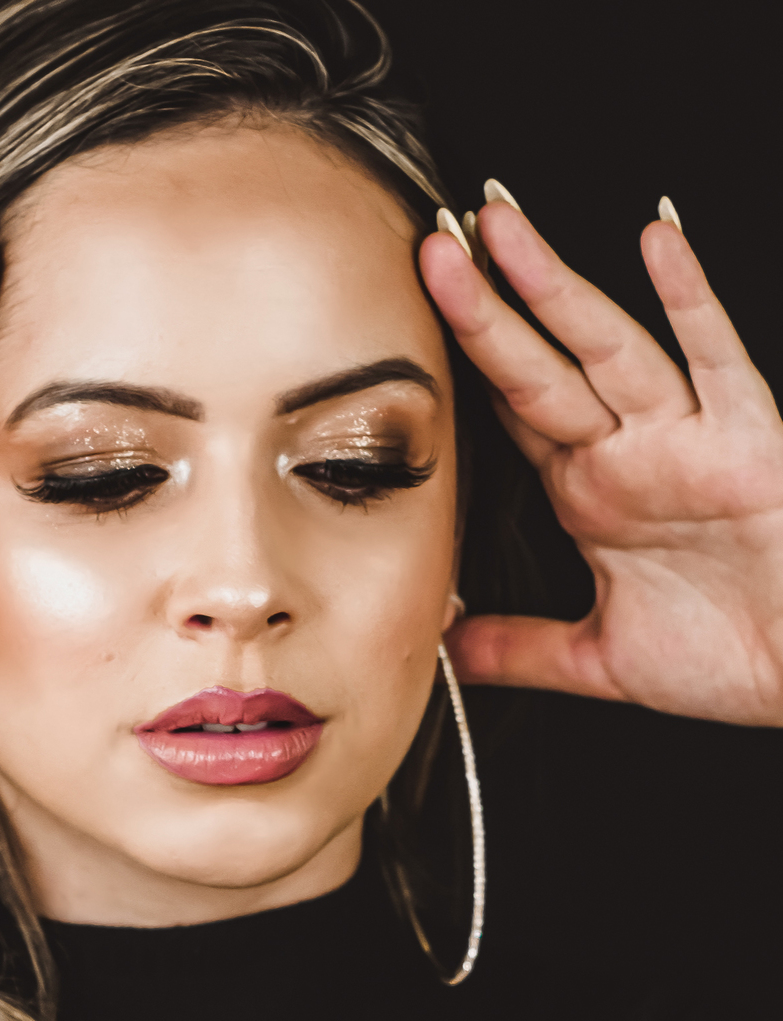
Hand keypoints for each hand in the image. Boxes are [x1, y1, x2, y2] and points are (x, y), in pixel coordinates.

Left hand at [420, 194, 782, 725]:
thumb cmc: (726, 657)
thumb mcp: (597, 659)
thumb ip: (519, 647)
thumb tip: (445, 645)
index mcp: (590, 492)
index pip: (511, 411)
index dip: (462, 363)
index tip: (409, 314)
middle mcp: (628, 453)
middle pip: (538, 366)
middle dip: (484, 307)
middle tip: (431, 244)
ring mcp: (684, 440)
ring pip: (607, 347)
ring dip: (553, 286)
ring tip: (499, 226)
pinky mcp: (747, 442)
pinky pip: (716, 361)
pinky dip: (690, 301)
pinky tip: (658, 240)